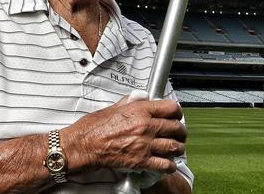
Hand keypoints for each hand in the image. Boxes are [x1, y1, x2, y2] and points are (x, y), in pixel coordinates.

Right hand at [61, 95, 186, 173]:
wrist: (83, 146)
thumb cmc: (93, 128)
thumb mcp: (112, 107)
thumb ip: (130, 102)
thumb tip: (140, 97)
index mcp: (139, 110)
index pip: (170, 108)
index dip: (177, 112)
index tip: (177, 116)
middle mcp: (144, 126)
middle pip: (176, 127)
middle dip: (180, 131)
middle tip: (179, 134)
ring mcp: (144, 144)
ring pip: (174, 146)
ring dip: (178, 148)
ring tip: (177, 148)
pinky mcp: (140, 161)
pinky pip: (165, 164)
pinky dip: (170, 165)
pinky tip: (168, 163)